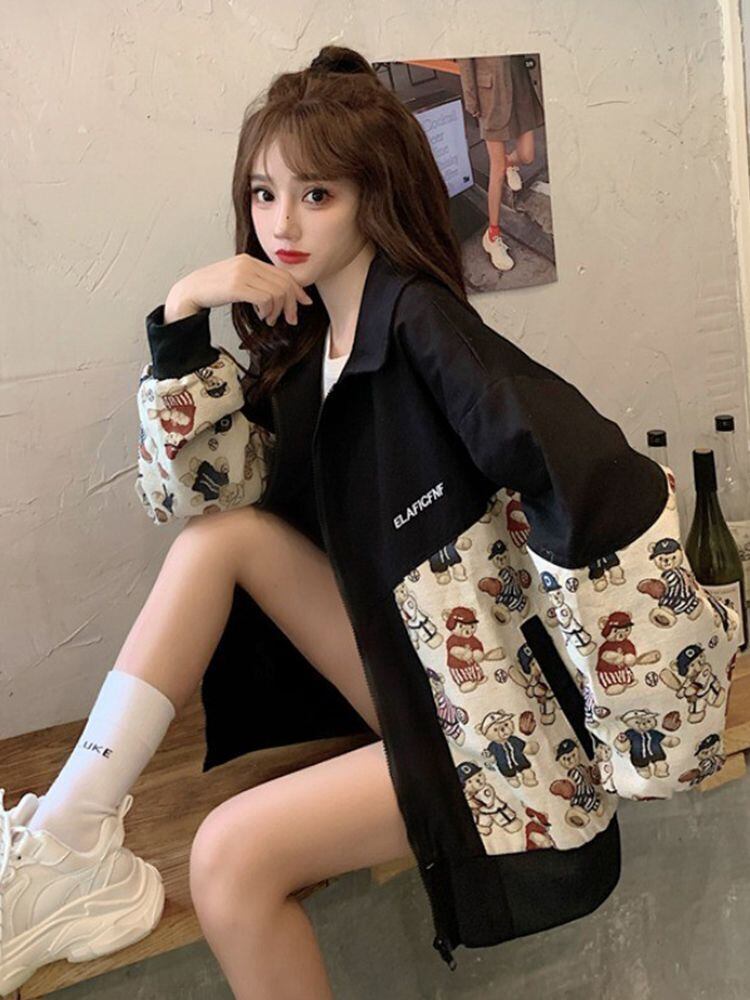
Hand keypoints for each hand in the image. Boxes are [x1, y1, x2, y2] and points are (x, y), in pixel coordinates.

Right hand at [170, 253, 313, 326]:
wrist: (189, 292)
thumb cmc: (212, 290)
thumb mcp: (238, 281)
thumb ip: (257, 283)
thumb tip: (280, 296)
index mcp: (250, 260)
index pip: (282, 273)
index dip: (297, 289)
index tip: (304, 303)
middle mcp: (248, 263)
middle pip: (284, 283)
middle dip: (291, 304)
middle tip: (290, 319)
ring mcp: (242, 273)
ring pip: (277, 292)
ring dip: (278, 311)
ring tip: (270, 319)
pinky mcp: (237, 286)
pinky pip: (266, 299)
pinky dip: (268, 310)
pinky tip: (261, 316)